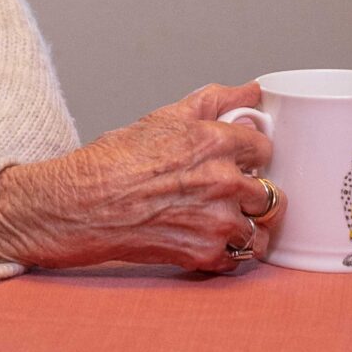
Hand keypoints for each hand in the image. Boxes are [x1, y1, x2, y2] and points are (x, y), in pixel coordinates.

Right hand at [0, 81, 278, 273]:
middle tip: (231, 194)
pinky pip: (237, 261)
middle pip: (271, 193)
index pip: (266, 148)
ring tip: (223, 223)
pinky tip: (207, 241)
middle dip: (253, 194)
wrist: (79, 205)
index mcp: (216, 143)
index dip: (252, 155)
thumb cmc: (112, 162)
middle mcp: (223, 182)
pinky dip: (226, 255)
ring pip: (260, 232)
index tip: (242, 161)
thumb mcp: (163, 117)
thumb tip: (250, 90)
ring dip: (246, 229)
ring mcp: (217, 222)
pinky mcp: (204, 256)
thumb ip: (214, 100)